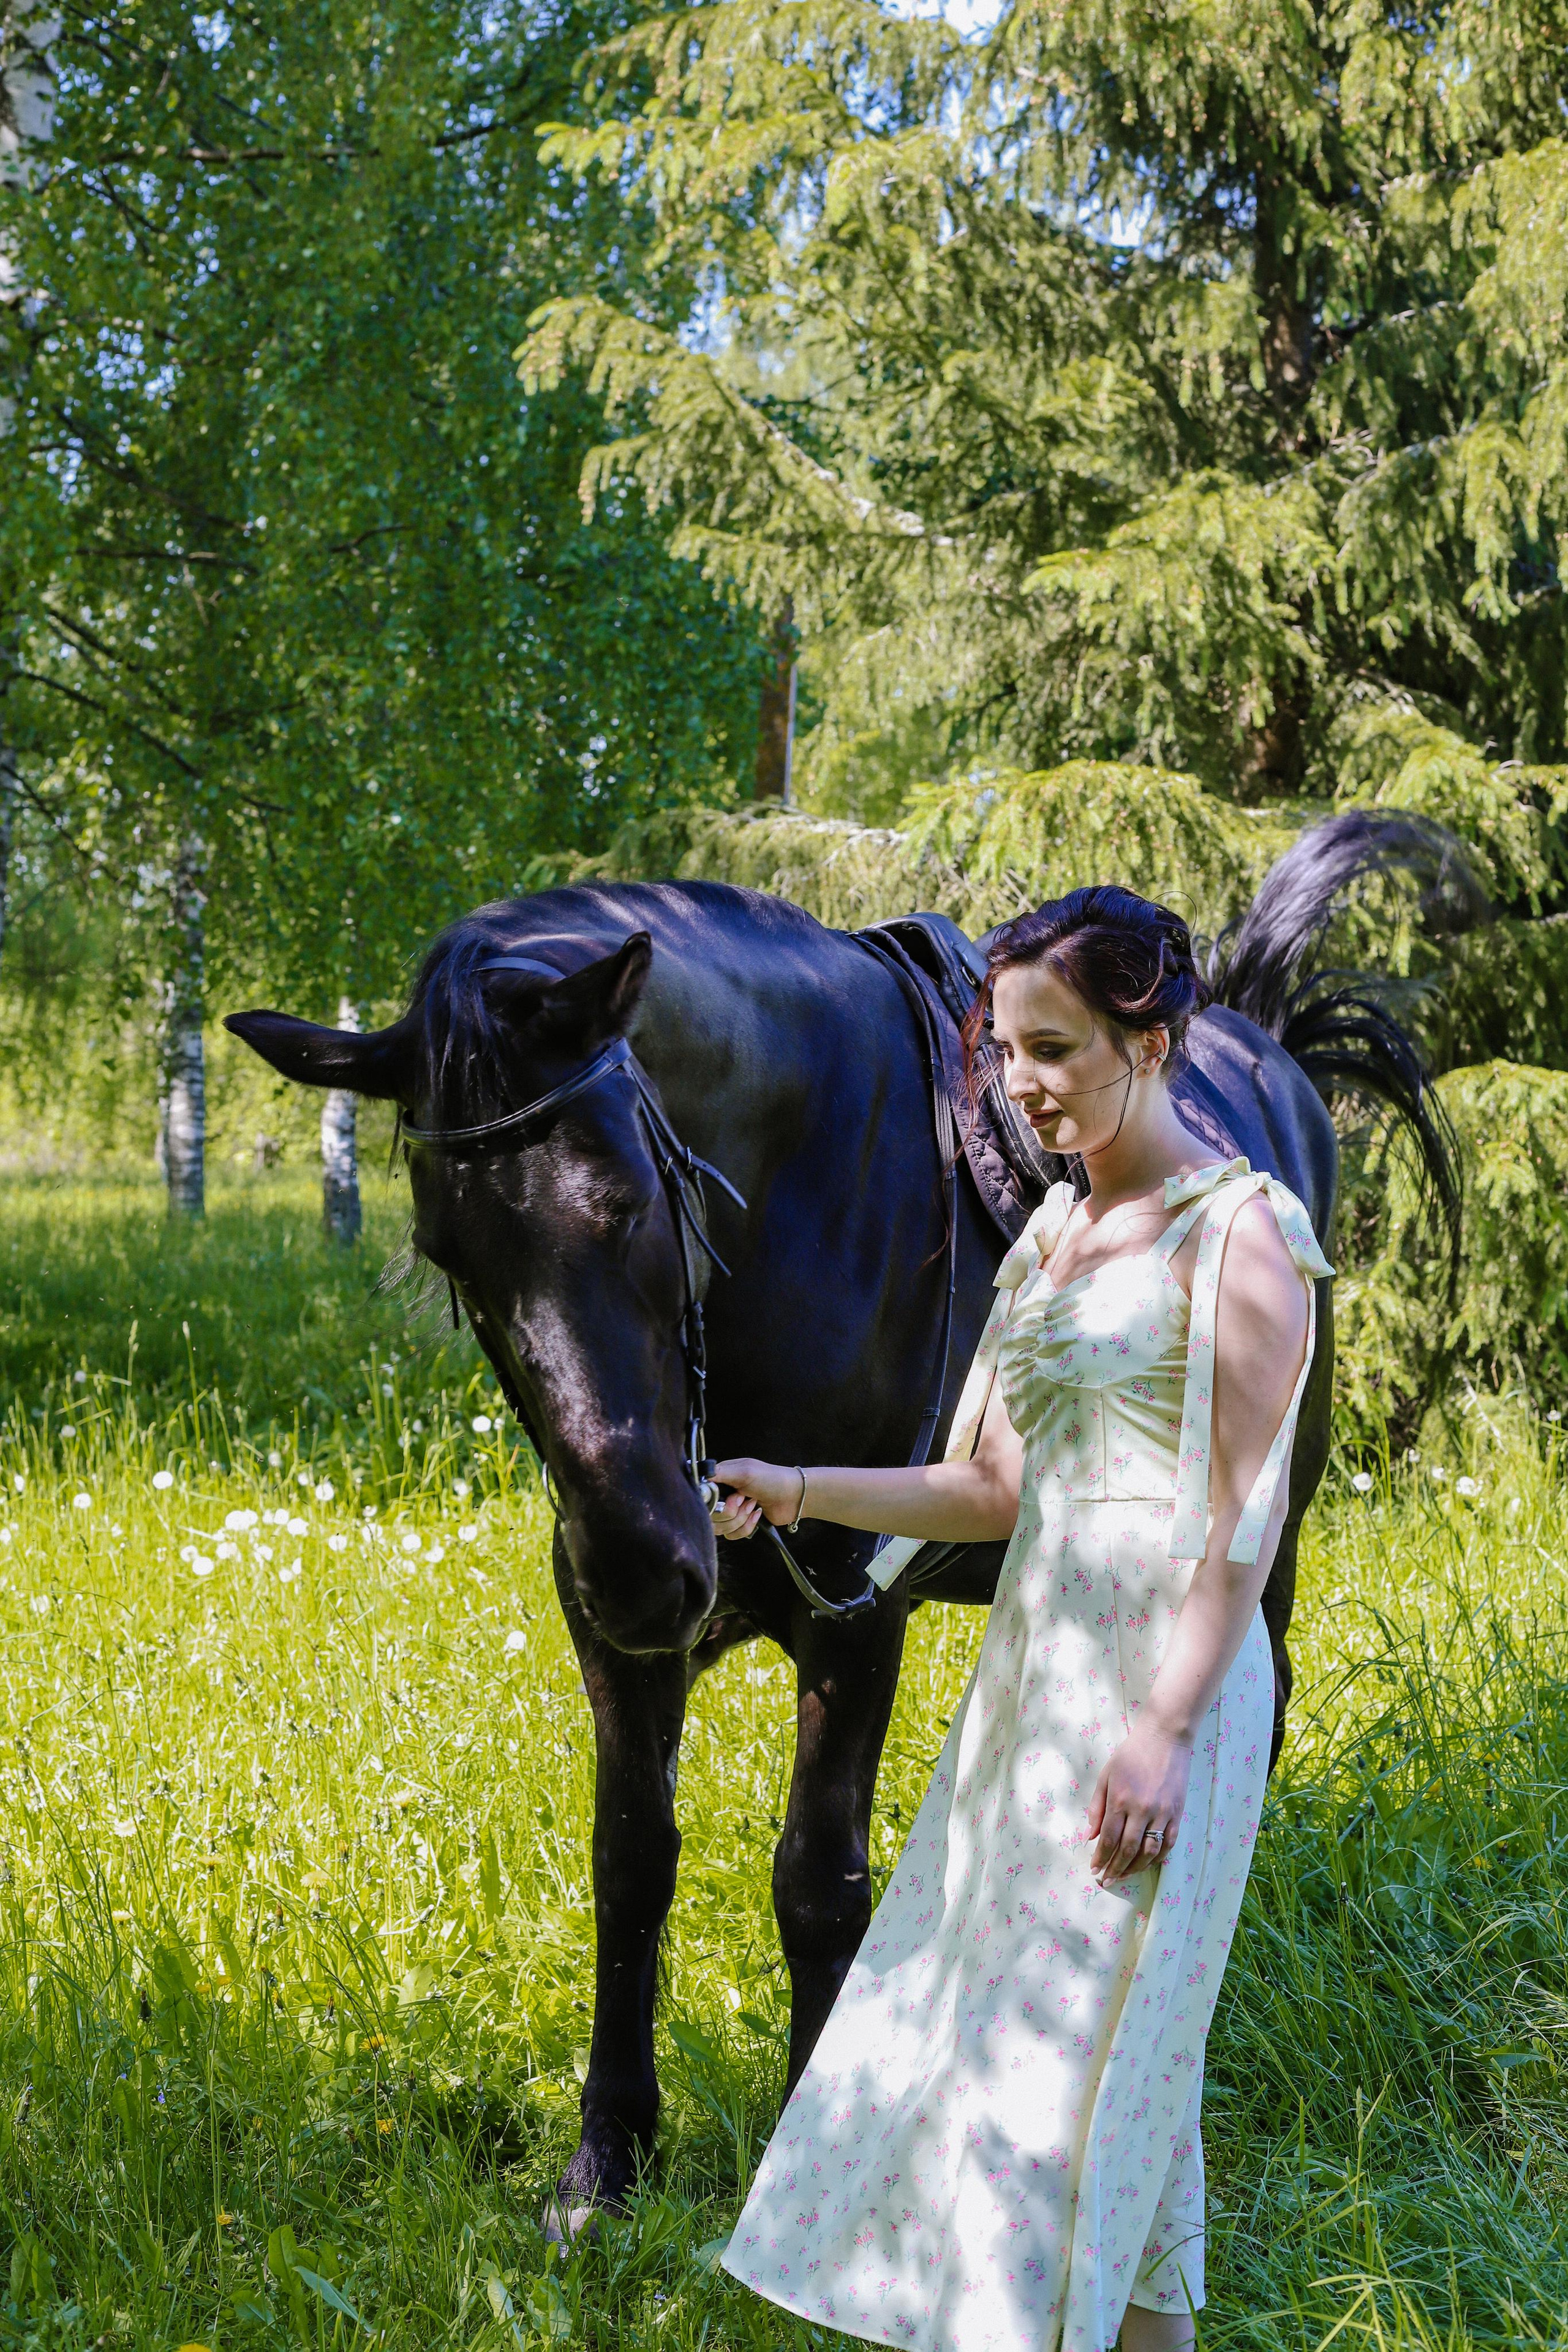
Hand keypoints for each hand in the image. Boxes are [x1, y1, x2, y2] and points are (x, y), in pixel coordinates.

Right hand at [709, 1457, 803, 1540]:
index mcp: (720, 1479)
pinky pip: (731, 1535)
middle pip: (710, 1515)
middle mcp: (721, 1496)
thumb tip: (698, 1475)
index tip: (733, 1496)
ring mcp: (730, 1512)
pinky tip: (757, 1515)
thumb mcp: (744, 1471)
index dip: (714, 1502)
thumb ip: (719, 1473)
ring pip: (720, 1527)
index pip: (701, 1496)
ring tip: (754, 1506)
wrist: (794, 1497)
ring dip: (740, 1519)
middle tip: (747, 1499)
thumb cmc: (770, 1479)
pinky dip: (746, 1527)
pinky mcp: (739, 1525)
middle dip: (732, 1511)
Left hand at [1086, 1719, 1192, 1885]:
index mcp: (1120, 1799)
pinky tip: (1147, 1864)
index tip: (1094, 1869)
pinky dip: (1158, 1858)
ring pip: (1149, 1851)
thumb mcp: (1106, 1775)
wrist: (1165, 1737)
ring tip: (1124, 1876)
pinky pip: (1169, 1843)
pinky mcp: (1178, 1813)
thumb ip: (1097, 1808)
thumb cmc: (1131, 1754)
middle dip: (1115, 1869)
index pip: (1109, 1838)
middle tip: (1107, 1881)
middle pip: (1127, 1849)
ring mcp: (1163, 1813)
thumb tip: (1090, 1837)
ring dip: (1135, 1868)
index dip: (1101, 1857)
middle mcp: (1142, 1809)